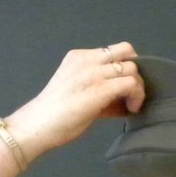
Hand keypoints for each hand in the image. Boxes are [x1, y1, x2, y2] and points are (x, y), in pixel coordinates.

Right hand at [0, 43, 145, 176]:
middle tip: (132, 91)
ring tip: (131, 103)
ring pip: (132, 68)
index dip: (125, 64)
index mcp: (78, 57)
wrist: (37, 126)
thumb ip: (98, 87)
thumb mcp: (77, 91)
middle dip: (135, 71)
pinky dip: (137, 96)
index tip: (124, 83)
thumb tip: (124, 97)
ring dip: (138, 86)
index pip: (113, 50)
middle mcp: (86, 60)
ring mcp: (93, 73)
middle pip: (126, 52)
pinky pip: (131, 84)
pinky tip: (131, 109)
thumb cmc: (54, 115)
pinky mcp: (100, 89)